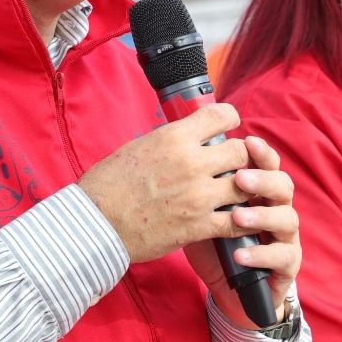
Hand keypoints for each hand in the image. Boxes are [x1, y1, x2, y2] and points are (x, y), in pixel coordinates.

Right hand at [79, 103, 251, 263]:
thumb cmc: (109, 184)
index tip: (228, 128)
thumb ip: (171, 140)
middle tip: (231, 167)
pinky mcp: (199, 226)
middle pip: (241, 152)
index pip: (222, 115)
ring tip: (234, 193)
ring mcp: (199, 196)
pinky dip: (242, 221)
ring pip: (246, 185)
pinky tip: (239, 220)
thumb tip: (190, 136)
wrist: (95, 223)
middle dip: (239, 158)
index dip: (230, 120)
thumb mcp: (140, 146)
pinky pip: (237, 222)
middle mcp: (192, 163)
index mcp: (175, 138)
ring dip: (243, 189)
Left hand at [197, 135, 301, 326]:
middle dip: (263, 180)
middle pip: (284, 185)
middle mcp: (277, 210)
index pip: (268, 165)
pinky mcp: (287, 265)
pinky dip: (262, 254)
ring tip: (238, 217)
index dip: (262, 153)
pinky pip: (282, 256)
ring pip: (288, 218)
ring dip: (263, 216)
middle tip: (240, 179)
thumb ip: (200, 188)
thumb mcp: (202, 212)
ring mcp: (286, 237)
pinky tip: (240, 255)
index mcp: (260, 192)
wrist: (229, 289)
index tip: (247, 141)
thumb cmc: (214, 244)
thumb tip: (182, 156)